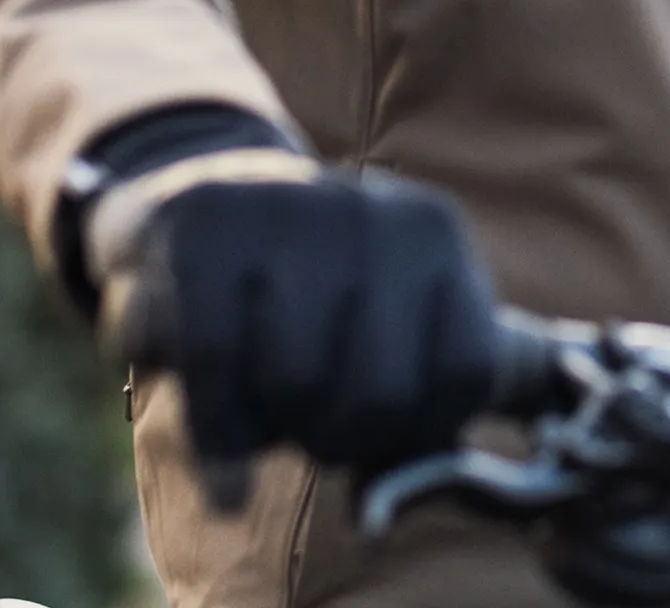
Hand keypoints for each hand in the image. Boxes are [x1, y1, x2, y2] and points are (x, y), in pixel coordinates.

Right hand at [116, 171, 497, 472]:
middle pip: (378, 397)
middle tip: (309, 417)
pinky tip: (217, 444)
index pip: (466, 373)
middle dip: (336, 435)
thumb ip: (432, 399)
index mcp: (434, 234)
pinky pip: (212, 361)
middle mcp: (373, 209)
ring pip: (292, 384)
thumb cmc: (313, 293)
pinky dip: (211, 425)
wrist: (207, 195)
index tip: (387, 426)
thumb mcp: (394, 323)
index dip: (423, 426)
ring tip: (259, 385)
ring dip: (265, 422)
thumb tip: (427, 474)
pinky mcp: (203, 221)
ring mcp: (287, 206)